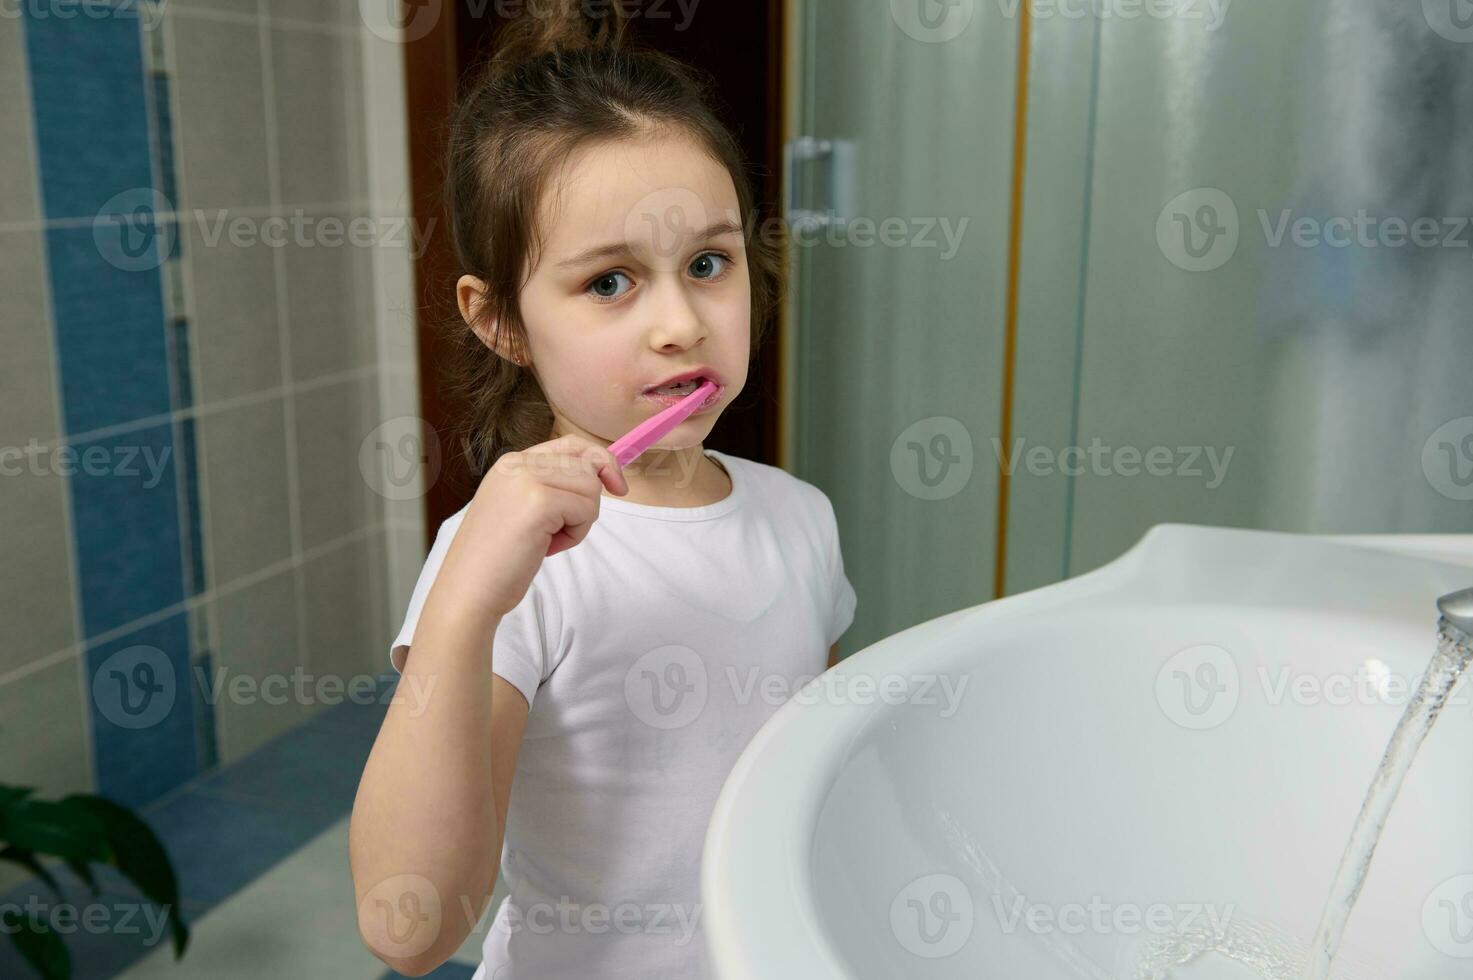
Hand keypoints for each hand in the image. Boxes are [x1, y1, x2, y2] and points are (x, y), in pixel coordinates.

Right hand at [446, 434, 627, 617]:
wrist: (469, 588)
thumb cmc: (498, 558)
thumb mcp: (522, 508)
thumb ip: (552, 485)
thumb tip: (603, 474)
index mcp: (512, 462)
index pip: (572, 444)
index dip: (600, 461)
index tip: (617, 486)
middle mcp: (517, 463)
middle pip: (587, 467)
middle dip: (584, 505)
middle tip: (554, 531)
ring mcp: (526, 479)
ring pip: (591, 488)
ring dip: (580, 521)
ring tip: (547, 540)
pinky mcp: (539, 501)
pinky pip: (585, 510)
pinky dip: (575, 534)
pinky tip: (546, 547)